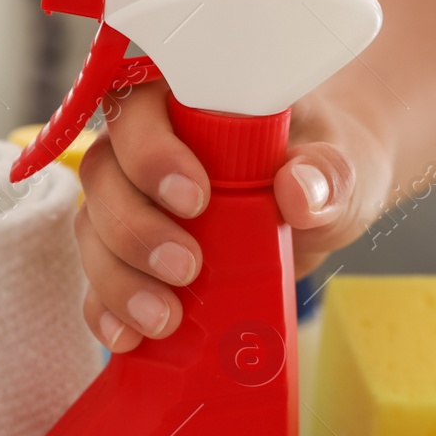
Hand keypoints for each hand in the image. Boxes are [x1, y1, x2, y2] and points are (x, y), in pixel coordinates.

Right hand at [72, 81, 388, 351]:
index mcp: (187, 99)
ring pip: (95, 229)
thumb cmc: (324, 163)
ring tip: (165, 318)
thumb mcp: (340, 164)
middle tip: (187, 268)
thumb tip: (297, 192)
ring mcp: (135, 200)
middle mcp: (146, 144)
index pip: (139, 110)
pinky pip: (99, 278)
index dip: (151, 154)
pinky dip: (107, 308)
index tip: (195, 199)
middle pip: (105, 175)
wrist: (326, 200)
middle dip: (135, 229)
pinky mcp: (135, 254)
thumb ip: (325, 174)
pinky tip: (127, 336)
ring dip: (119, 278)